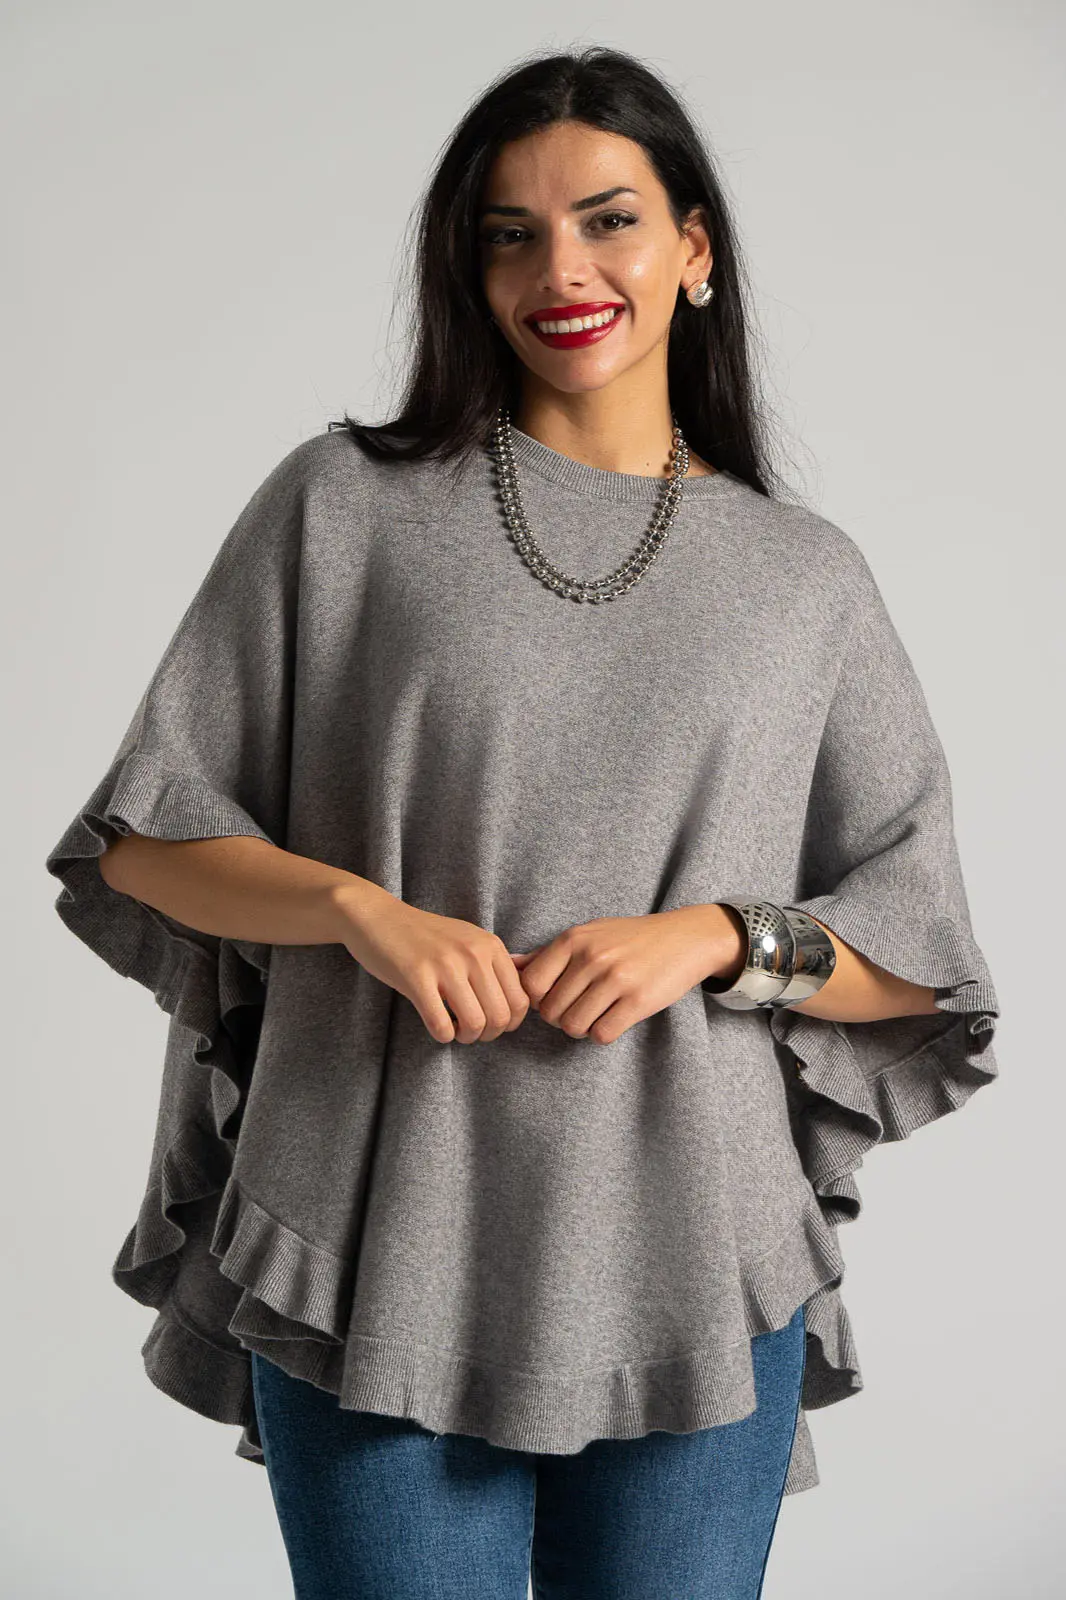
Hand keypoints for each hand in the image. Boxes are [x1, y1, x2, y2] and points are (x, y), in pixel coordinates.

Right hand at [333, 886, 530, 1043]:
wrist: (377, 917)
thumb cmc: (424, 936)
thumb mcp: (468, 939)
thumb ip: (495, 963)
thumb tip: (527, 991)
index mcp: (490, 946)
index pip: (521, 1000)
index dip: (509, 1023)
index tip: (492, 1024)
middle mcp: (473, 953)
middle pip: (501, 1016)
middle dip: (488, 1035)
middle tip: (471, 1032)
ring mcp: (445, 964)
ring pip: (475, 1024)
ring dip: (466, 1037)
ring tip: (455, 1031)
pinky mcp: (416, 977)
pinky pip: (441, 1024)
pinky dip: (442, 1035)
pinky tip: (437, 1027)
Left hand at [509, 907, 734, 1044]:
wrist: (685, 937)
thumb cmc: (629, 938)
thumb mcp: (587, 934)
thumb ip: (548, 954)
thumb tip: (508, 965)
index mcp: (573, 939)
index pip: (531, 986)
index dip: (538, 1001)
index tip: (555, 999)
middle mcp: (591, 957)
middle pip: (550, 1012)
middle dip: (560, 1018)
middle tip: (579, 1009)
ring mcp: (615, 978)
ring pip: (573, 1026)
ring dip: (581, 1029)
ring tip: (595, 1015)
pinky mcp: (638, 1000)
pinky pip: (602, 1034)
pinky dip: (603, 1034)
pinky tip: (613, 1020)